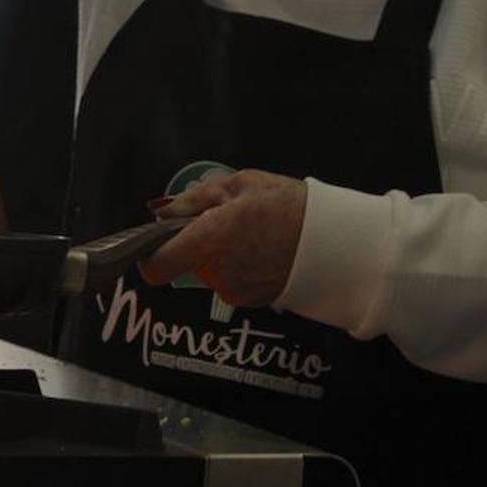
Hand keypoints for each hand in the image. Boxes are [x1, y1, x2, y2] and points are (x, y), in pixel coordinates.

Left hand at [140, 169, 305, 306]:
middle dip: (198, 244)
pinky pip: (230, 283)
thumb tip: (161, 211)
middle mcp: (217, 271)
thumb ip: (193, 200)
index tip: (157, 244)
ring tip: (251, 235)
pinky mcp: (251, 301)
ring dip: (220, 256)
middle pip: (187, 263)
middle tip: (227, 222)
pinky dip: (239, 269)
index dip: (150, 256)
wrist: (335, 241)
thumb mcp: (241, 184)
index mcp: (210, 238)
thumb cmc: (288, 205)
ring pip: (209, 273)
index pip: (158, 266)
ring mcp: (234, 290)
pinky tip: (262, 252)